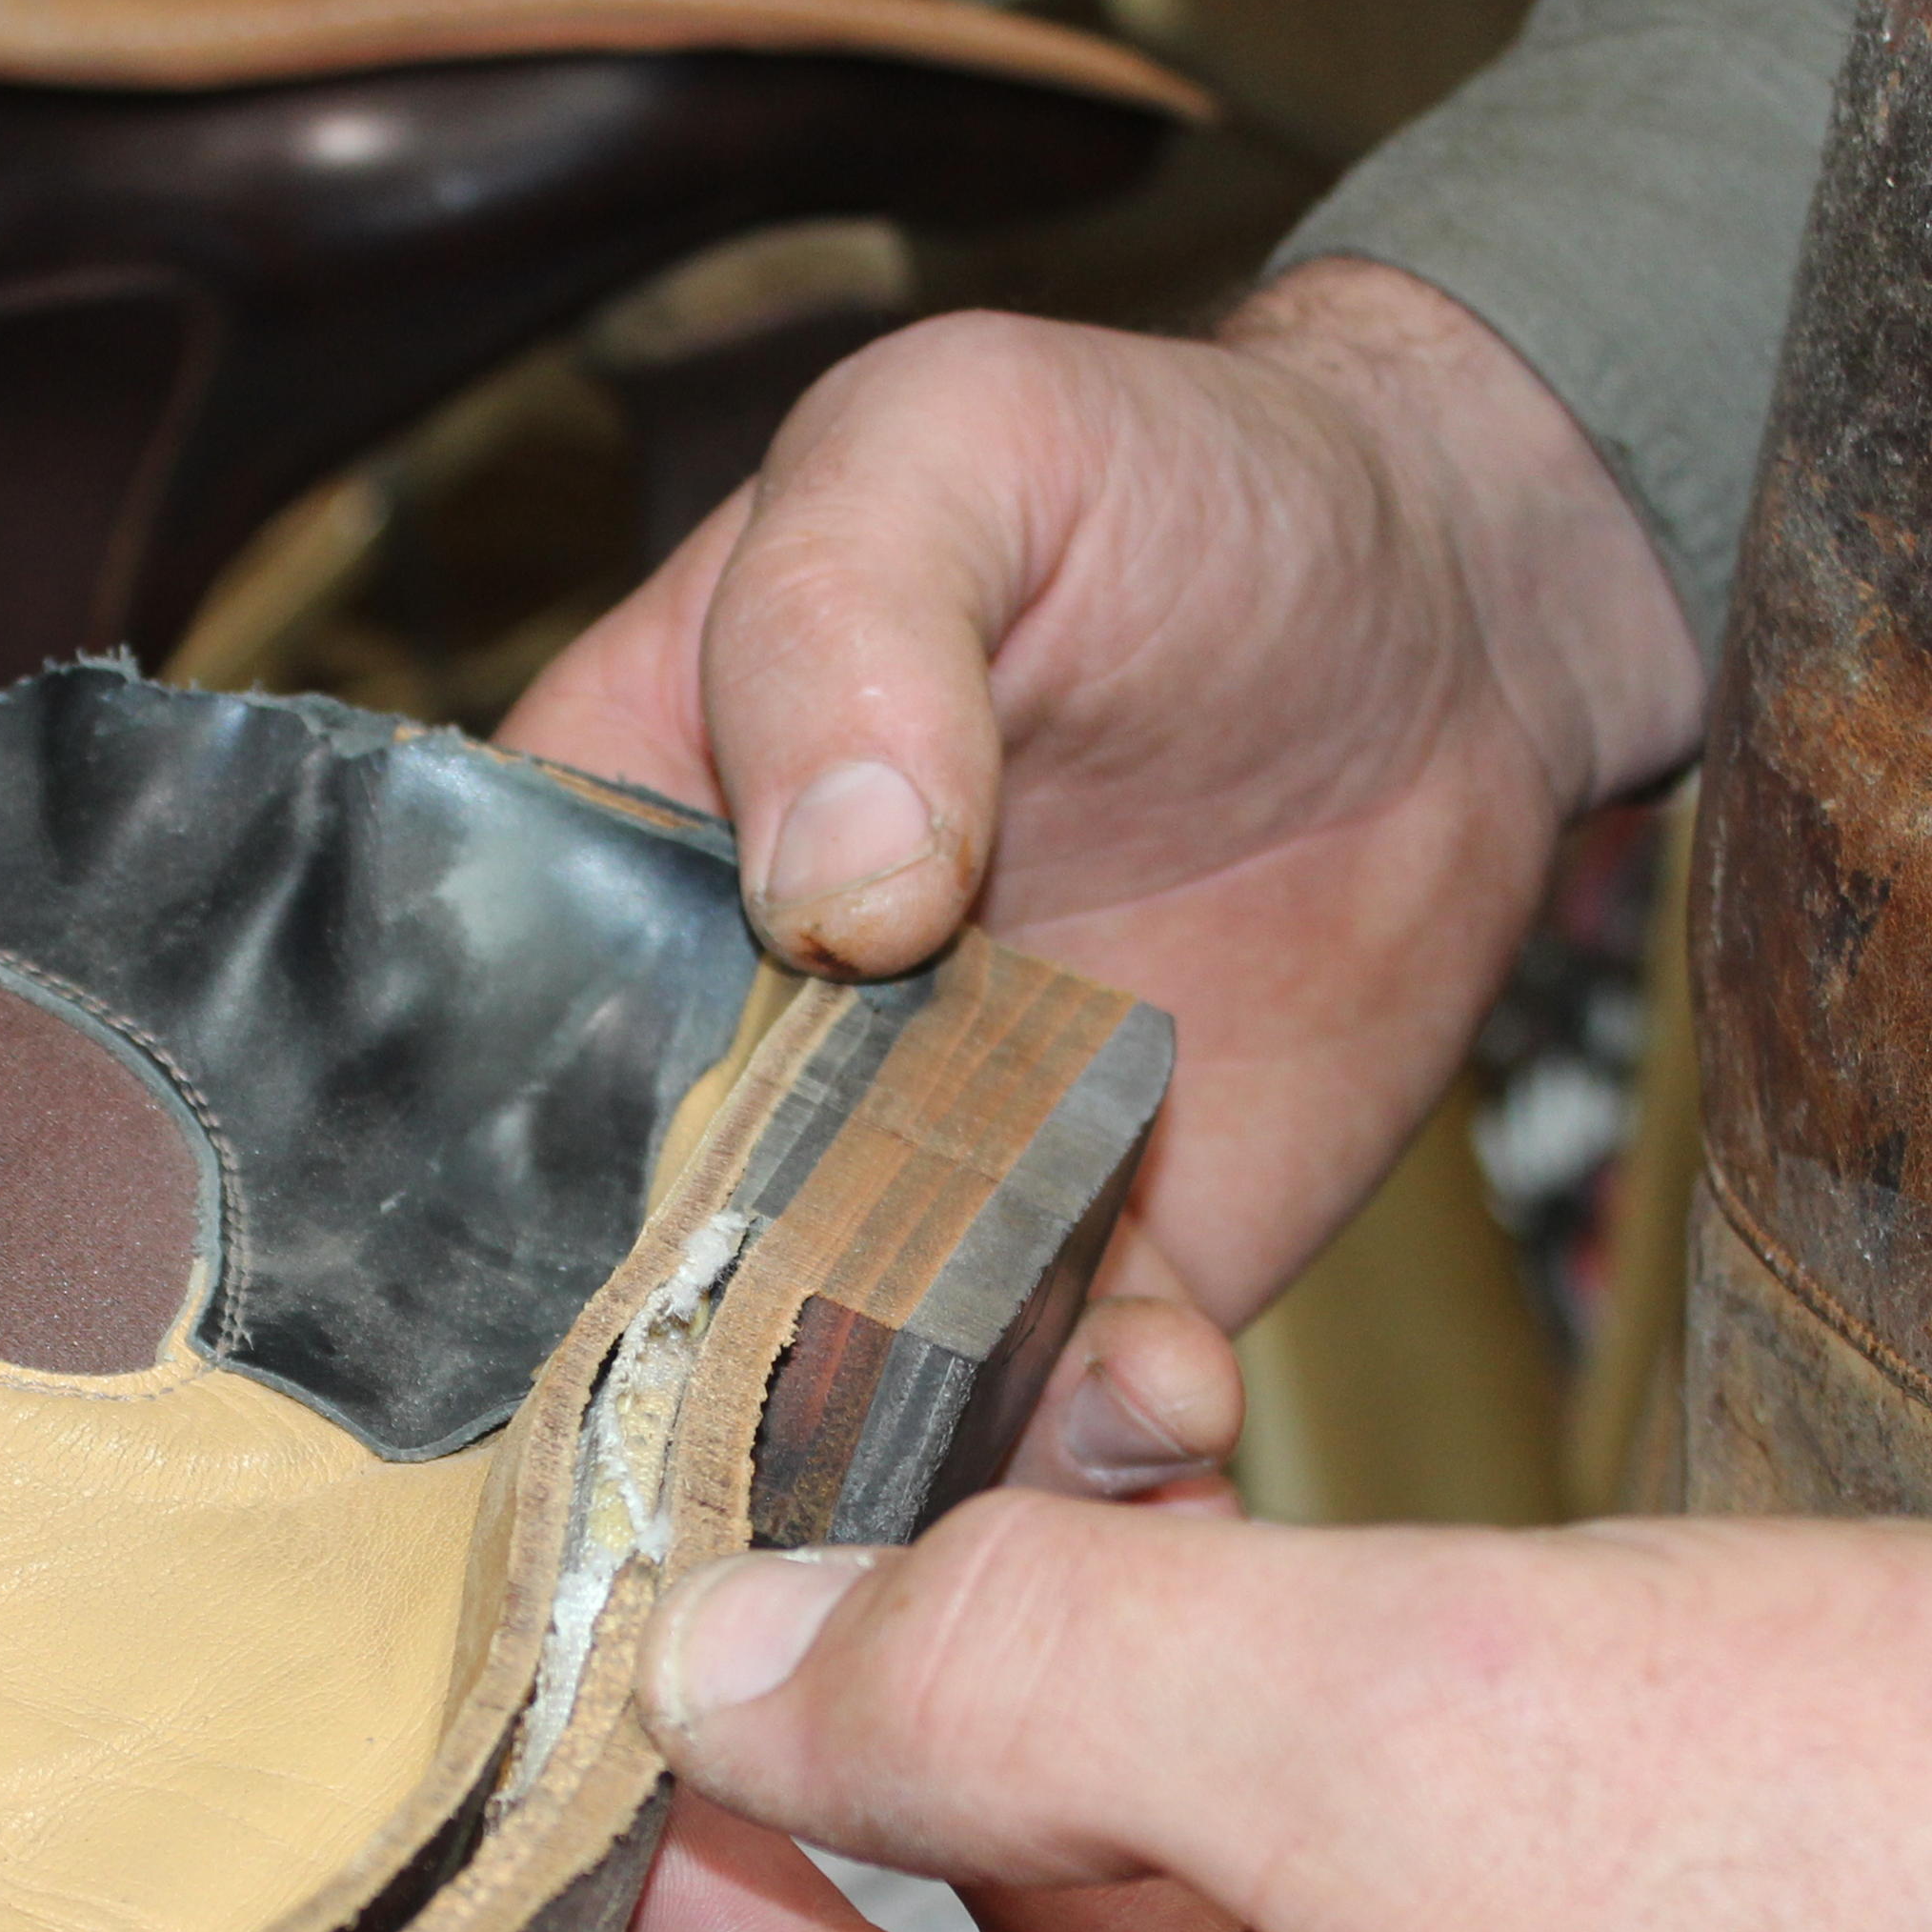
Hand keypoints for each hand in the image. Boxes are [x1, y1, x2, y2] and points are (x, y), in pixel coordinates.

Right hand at [503, 264, 1702, 1501]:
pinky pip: (1044, 1439)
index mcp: (615, 876)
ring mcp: (902, 1203)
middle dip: (687, 1418)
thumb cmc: (1162, 491)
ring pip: (826, 1414)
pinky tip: (1174, 1422)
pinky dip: (1104, 1473)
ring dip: (909, 1479)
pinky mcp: (1077, 1289)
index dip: (489, 1210)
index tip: (576, 1303)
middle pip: (634, 1301)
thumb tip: (828, 886)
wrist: (1452, 623)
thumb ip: (849, 620)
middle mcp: (727, 1077)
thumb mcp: (957, 452)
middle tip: (783, 1468)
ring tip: (1059, 1424)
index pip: (479, 1072)